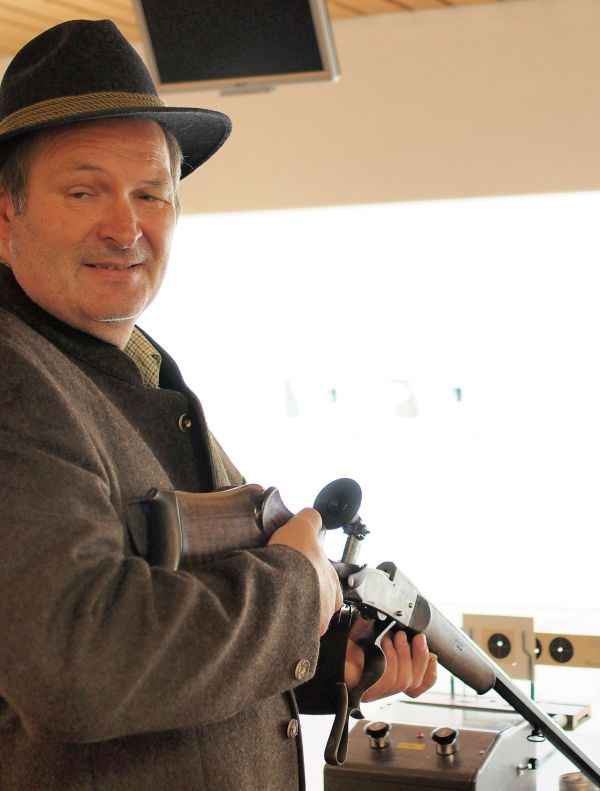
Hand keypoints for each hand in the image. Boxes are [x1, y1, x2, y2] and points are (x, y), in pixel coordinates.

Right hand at [268, 507, 342, 635]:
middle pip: (315, 606)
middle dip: (302, 599)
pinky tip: (266, 619)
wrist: (277, 586)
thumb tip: (312, 515)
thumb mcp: (303, 528)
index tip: (300, 576)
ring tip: (272, 605)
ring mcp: (311, 628)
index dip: (313, 579)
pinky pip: (286, 635)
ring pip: (302, 622)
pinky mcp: (293, 641)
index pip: (328, 586)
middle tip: (284, 591)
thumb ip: (310, 520)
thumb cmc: (295, 560)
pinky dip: (278, 628)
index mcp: (333, 587)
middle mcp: (327, 610)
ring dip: (290, 615)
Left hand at [345, 617, 437, 700]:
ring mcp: (373, 690)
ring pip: (403, 680)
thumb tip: (407, 627)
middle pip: (413, 682)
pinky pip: (388, 678)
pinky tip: (385, 645)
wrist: (321, 649)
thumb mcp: (369, 634)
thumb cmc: (341, 643)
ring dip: (403, 655)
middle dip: (419, 657)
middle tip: (416, 638)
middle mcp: (381, 687)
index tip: (434, 657)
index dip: (429, 674)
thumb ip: (388, 634)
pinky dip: (391, 658)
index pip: (416, 686)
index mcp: (385, 677)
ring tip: (396, 638)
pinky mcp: (364, 688)